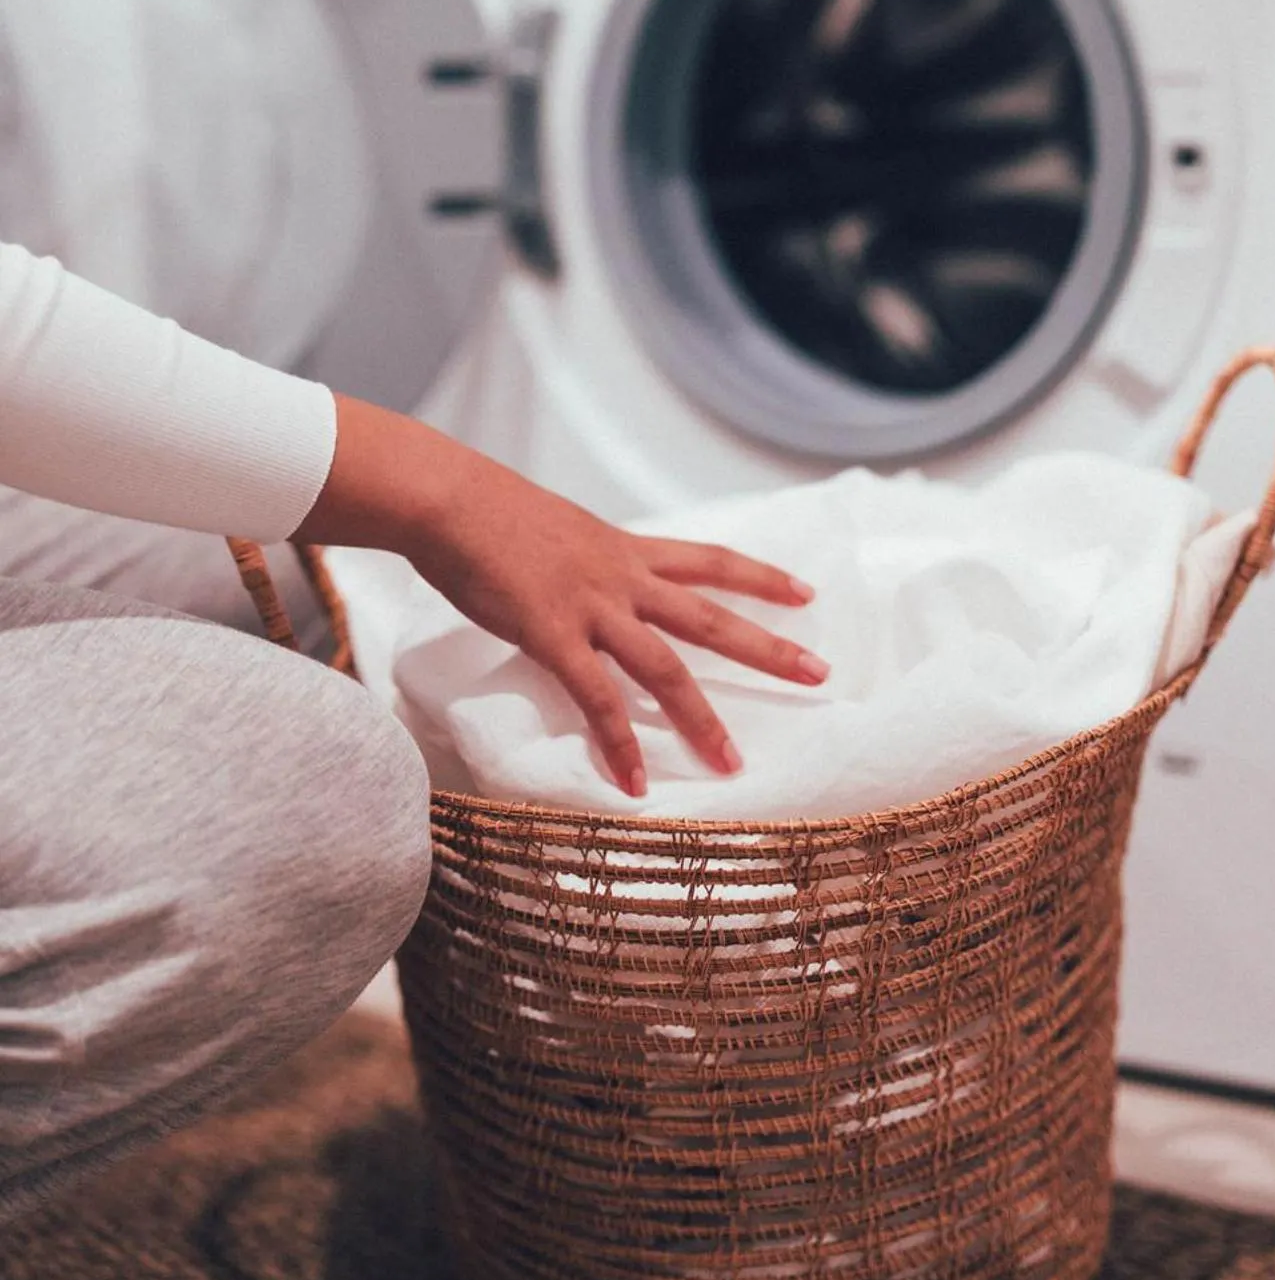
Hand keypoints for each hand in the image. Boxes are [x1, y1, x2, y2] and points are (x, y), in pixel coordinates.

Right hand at [295, 398, 827, 798]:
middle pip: (711, 617)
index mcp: (624, 549)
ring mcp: (592, 607)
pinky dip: (618, 744)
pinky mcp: (552, 634)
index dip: (761, 578)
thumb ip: (581, 558)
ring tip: (733, 762)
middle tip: (819, 674)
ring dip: (701, 720)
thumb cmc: (487, 511)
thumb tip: (581, 577)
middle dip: (768, 648)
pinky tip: (633, 782)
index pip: (709, 561)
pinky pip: (596, 699)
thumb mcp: (555, 528)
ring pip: (666, 668)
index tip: (805, 594)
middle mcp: (622, 578)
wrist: (449, 497)